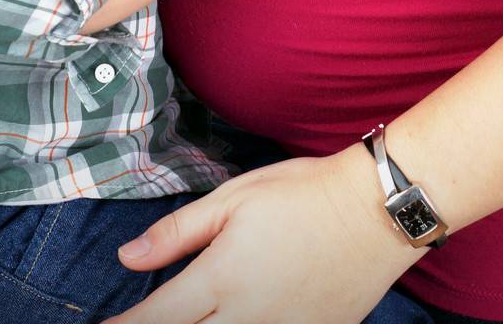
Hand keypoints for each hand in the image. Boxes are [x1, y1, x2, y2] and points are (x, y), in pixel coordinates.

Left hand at [104, 145, 419, 323]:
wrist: (375, 212)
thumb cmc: (302, 193)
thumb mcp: (235, 198)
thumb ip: (178, 233)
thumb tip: (127, 257)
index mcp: (221, 278)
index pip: (155, 318)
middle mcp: (244, 319)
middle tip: (136, 322)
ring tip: (184, 317)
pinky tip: (228, 320)